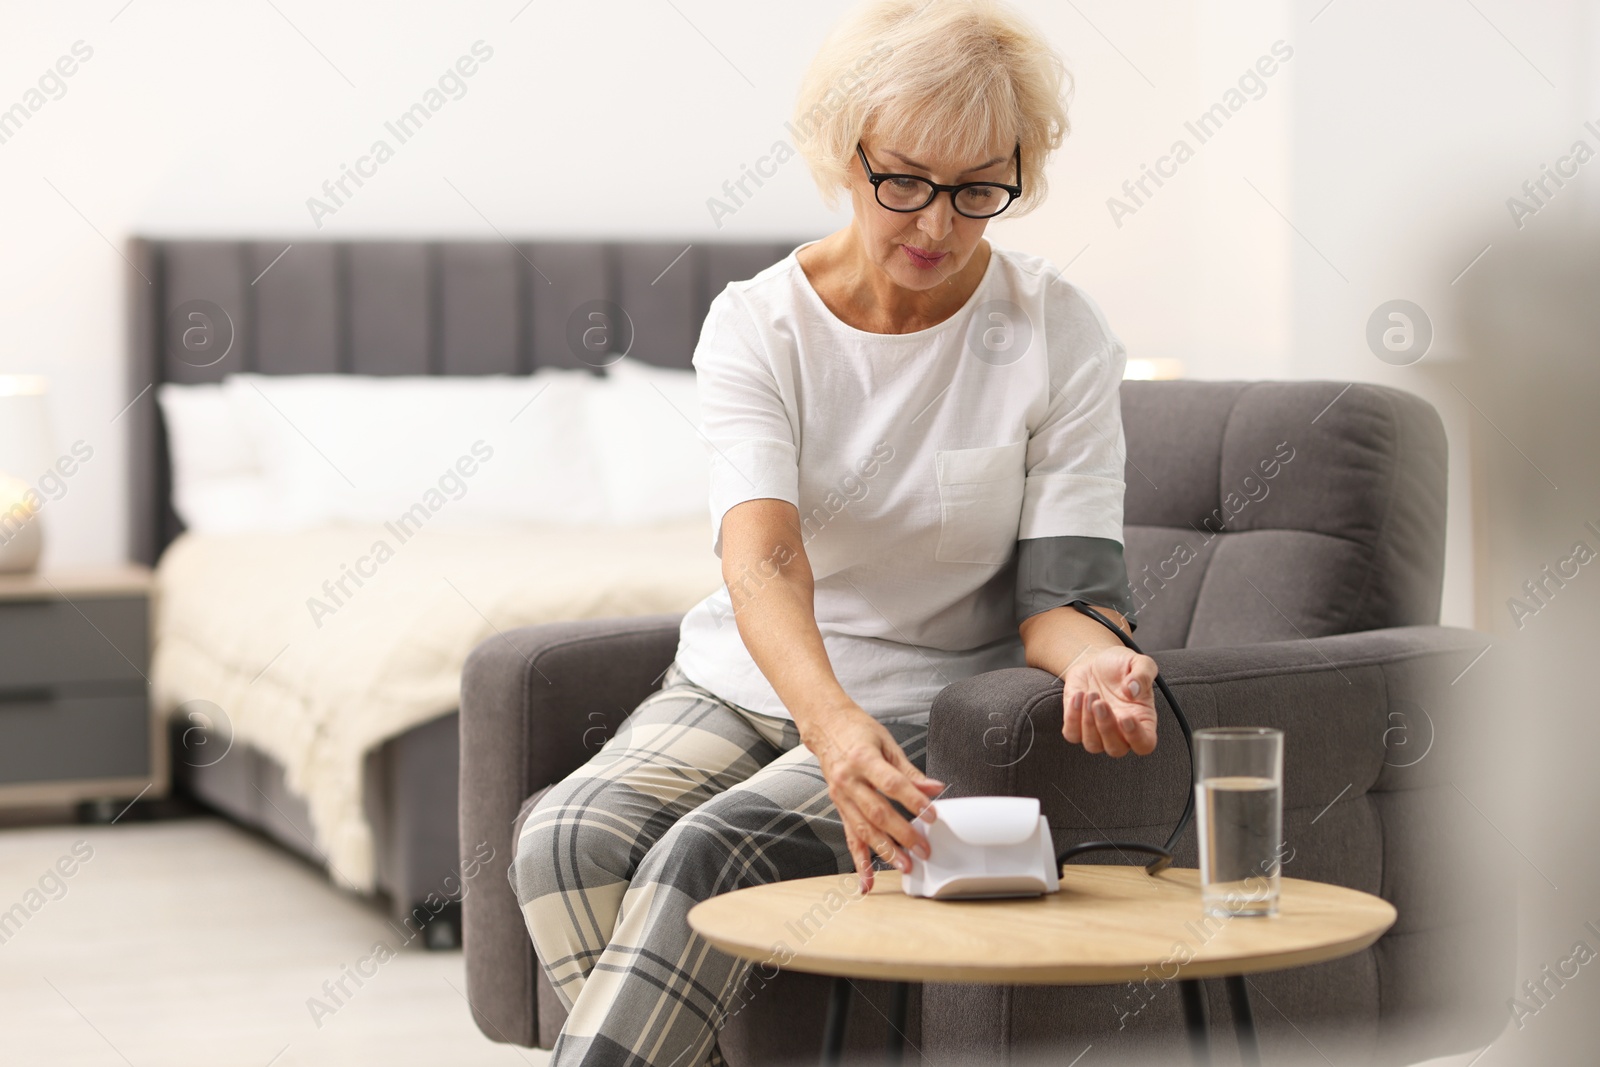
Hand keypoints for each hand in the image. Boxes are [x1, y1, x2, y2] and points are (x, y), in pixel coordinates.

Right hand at [804, 706, 942, 891]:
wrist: (826, 727)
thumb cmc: (858, 731)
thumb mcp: (887, 744)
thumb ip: (910, 771)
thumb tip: (935, 788)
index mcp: (863, 759)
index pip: (891, 784)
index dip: (913, 801)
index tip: (932, 814)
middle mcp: (848, 780)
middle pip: (877, 813)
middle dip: (903, 834)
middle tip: (924, 849)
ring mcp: (840, 796)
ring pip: (863, 829)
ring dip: (885, 851)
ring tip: (904, 866)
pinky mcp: (839, 807)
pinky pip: (850, 837)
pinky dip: (859, 861)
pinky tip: (867, 881)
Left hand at [1062, 645, 1157, 756]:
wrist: (1095, 661)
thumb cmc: (1121, 665)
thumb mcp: (1138, 662)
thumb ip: (1143, 674)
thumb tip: (1132, 691)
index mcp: (1142, 720)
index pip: (1144, 744)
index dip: (1136, 737)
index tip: (1125, 717)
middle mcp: (1121, 732)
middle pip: (1116, 749)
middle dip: (1106, 727)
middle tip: (1099, 702)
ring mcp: (1098, 732)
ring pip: (1093, 745)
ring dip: (1088, 722)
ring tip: (1089, 694)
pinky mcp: (1077, 726)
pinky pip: (1072, 734)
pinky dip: (1072, 717)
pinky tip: (1078, 695)